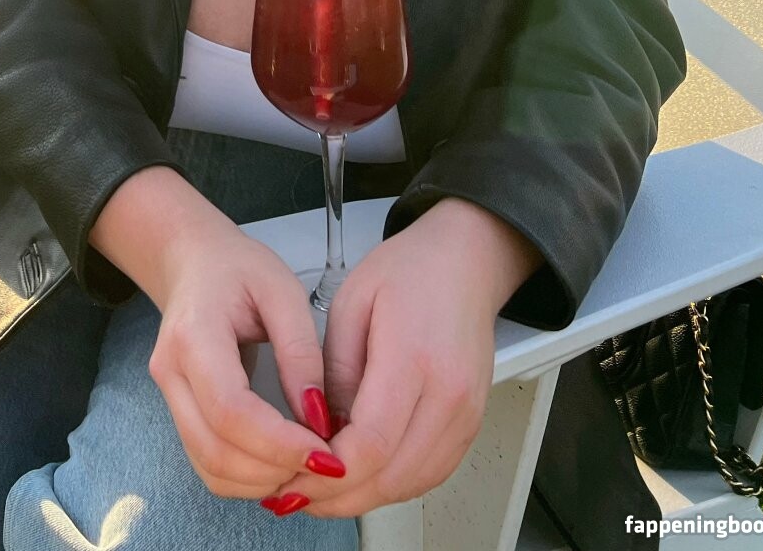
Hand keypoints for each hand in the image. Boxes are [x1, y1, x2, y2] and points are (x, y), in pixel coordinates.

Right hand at [147, 222, 343, 500]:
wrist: (192, 262)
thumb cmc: (238, 268)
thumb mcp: (281, 290)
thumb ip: (300, 351)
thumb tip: (317, 418)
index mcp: (194, 334)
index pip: (230, 409)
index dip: (278, 442)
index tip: (326, 452)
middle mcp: (171, 373)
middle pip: (215, 450)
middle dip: (275, 471)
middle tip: (325, 466)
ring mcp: (169, 397)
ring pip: (209, 467)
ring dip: (261, 482)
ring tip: (307, 466)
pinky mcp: (178, 413)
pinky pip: (207, 463)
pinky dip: (246, 478)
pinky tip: (281, 463)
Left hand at [262, 206, 510, 517]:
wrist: (465, 263)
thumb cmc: (409, 270)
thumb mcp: (349, 302)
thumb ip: (332, 370)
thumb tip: (320, 429)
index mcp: (413, 357)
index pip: (370, 441)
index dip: (327, 469)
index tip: (292, 469)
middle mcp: (448, 395)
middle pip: (390, 475)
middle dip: (335, 495)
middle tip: (293, 492)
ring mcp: (465, 414)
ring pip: (411, 484)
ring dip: (361, 498)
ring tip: (318, 493)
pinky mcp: (470, 424)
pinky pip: (430, 474)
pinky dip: (391, 486)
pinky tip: (359, 481)